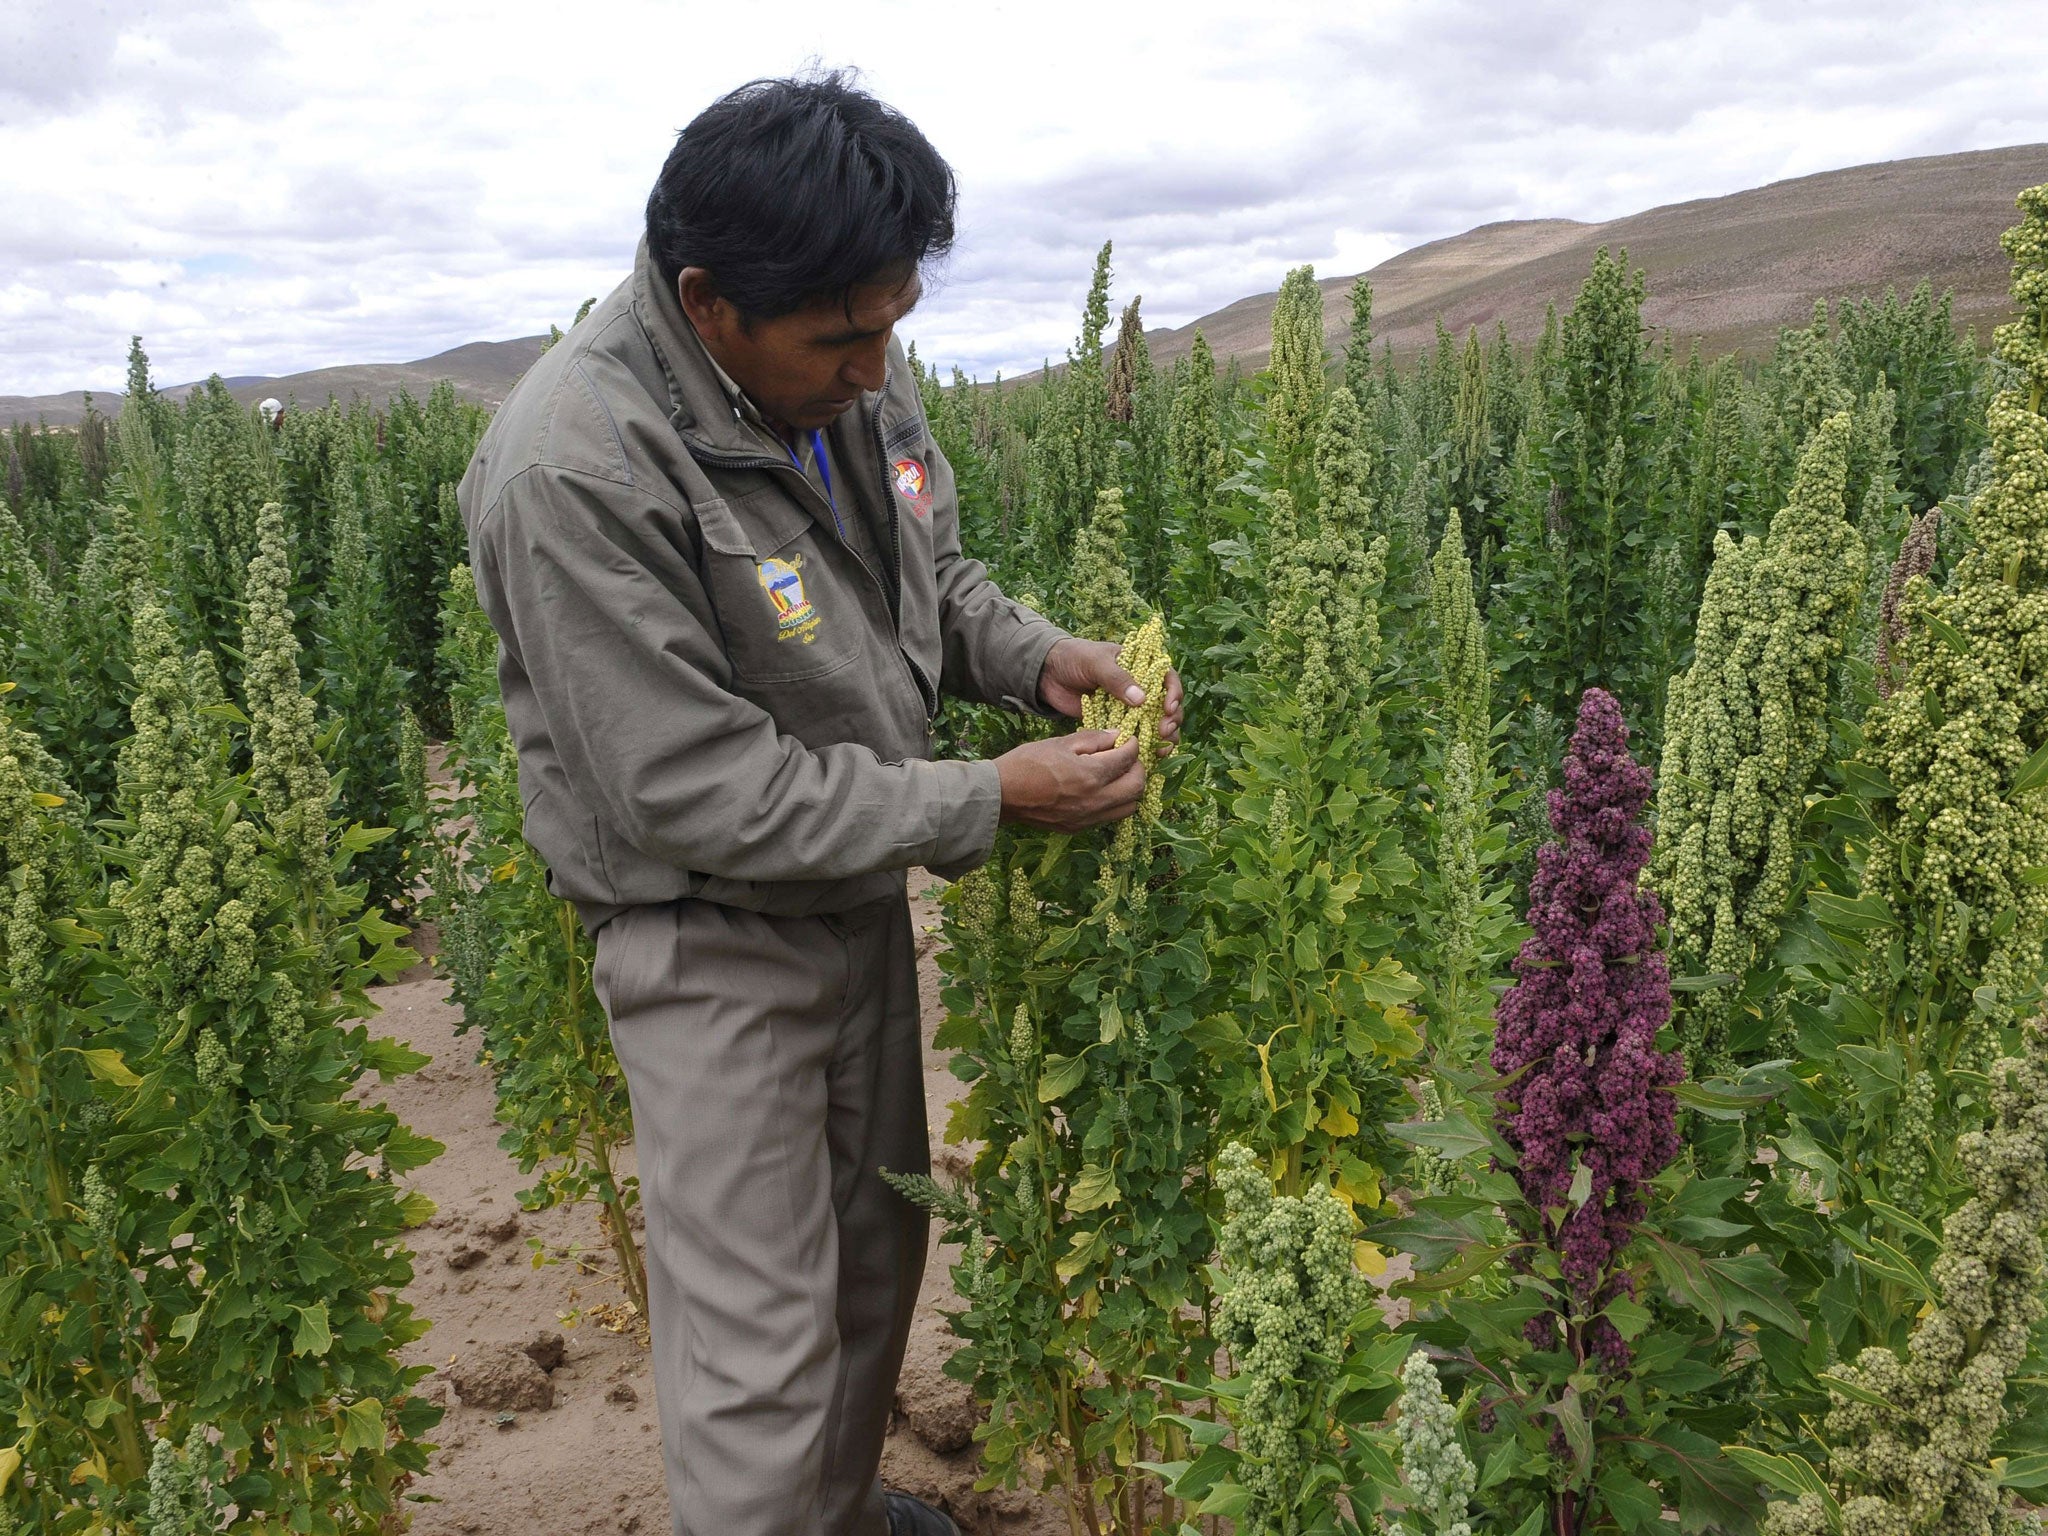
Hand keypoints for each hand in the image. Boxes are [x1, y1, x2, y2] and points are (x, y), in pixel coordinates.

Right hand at [994, 731, 1146, 830]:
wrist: (1002, 794)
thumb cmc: (1027, 763)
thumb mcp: (1060, 743)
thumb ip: (1093, 739)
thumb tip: (1117, 736)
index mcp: (1090, 775)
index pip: (1128, 759)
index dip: (1133, 745)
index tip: (1129, 739)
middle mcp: (1095, 800)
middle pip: (1137, 786)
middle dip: (1138, 768)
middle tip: (1127, 758)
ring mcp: (1088, 817)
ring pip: (1129, 806)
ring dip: (1130, 789)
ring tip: (1117, 775)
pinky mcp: (1079, 827)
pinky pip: (1109, 816)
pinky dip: (1114, 802)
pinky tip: (1101, 790)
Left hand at [1037, 638, 1183, 751]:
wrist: (1048, 673)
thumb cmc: (1075, 658)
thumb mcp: (1096, 662)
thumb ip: (1117, 679)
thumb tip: (1142, 700)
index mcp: (1140, 666)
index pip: (1167, 678)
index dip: (1173, 693)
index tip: (1167, 708)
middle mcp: (1139, 687)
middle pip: (1166, 705)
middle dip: (1170, 720)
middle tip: (1163, 732)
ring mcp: (1129, 707)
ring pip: (1155, 723)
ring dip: (1163, 737)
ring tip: (1161, 748)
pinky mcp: (1116, 723)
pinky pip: (1135, 736)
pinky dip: (1144, 746)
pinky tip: (1150, 756)